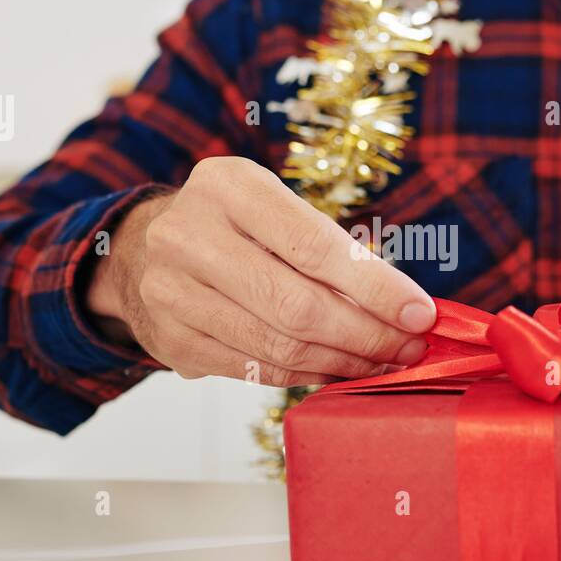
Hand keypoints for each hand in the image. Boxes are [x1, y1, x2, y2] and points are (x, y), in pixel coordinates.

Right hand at [85, 157, 434, 385]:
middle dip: (367, 334)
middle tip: (410, 348)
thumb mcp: (273, 208)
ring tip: (383, 361)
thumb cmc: (232, 227)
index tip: (421, 314)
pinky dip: (307, 374)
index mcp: (227, 186)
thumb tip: (405, 306)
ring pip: (279, 345)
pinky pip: (256, 370)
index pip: (315, 246)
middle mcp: (189, 235)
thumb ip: (330, 248)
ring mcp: (172, 292)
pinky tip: (337, 369)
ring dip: (344, 361)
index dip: (376, 288)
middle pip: (298, 305)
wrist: (139, 251)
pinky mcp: (172, 341)